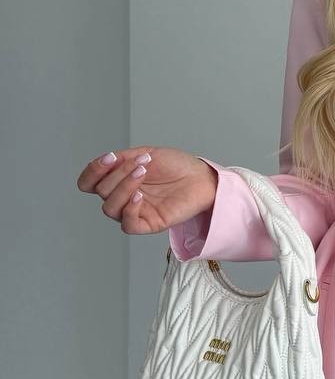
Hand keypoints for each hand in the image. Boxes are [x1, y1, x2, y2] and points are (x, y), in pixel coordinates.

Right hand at [76, 146, 216, 236]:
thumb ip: (122, 159)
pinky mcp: (149, 224)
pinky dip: (129, 210)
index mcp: (119, 181)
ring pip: (110, 208)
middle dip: (118, 173)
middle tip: (141, 162)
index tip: (109, 158)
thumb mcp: (146, 153)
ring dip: (123, 187)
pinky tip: (140, 196)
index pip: (89, 183)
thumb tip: (102, 162)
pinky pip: (128, 225)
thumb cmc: (178, 166)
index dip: (92, 171)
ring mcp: (135, 211)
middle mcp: (123, 197)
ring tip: (142, 172)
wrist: (202, 176)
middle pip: (101, 192)